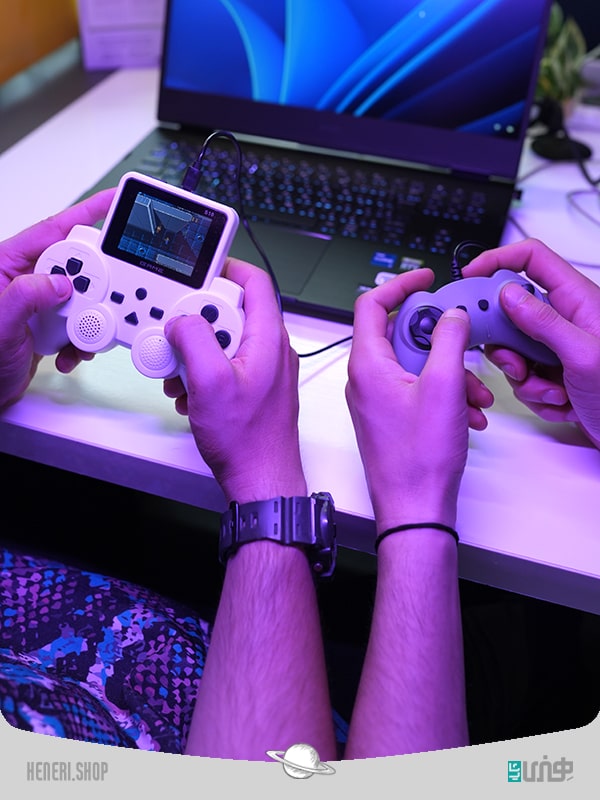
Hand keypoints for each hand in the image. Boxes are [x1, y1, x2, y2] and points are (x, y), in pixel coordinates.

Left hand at [0, 189, 115, 409]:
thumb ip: (26, 296)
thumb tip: (60, 281)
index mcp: (6, 265)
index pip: (52, 231)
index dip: (86, 213)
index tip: (114, 201)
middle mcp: (24, 280)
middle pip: (75, 263)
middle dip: (95, 282)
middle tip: (104, 294)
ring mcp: (39, 303)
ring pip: (82, 296)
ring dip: (90, 318)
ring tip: (82, 333)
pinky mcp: (49, 324)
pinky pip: (80, 322)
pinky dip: (83, 339)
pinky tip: (72, 351)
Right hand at [164, 259, 306, 503]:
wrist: (259, 479)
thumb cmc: (247, 440)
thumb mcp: (210, 382)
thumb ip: (194, 339)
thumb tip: (182, 319)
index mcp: (269, 339)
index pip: (255, 283)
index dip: (226, 270)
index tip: (199, 272)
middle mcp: (271, 351)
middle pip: (231, 312)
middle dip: (198, 322)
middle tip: (181, 340)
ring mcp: (263, 371)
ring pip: (225, 341)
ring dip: (197, 353)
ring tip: (183, 374)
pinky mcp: (254, 389)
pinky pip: (226, 366)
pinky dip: (204, 373)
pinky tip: (191, 392)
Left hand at [345, 269, 492, 532]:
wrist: (414, 507)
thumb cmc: (418, 458)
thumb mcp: (444, 386)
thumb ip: (449, 340)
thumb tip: (451, 315)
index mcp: (367, 364)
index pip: (371, 305)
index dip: (400, 285)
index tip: (425, 279)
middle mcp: (365, 379)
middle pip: (401, 334)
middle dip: (441, 341)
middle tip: (463, 350)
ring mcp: (375, 399)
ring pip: (414, 365)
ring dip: (449, 372)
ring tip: (474, 395)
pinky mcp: (388, 417)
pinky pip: (415, 389)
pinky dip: (443, 393)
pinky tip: (467, 413)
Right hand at [464, 238, 599, 447]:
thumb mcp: (583, 355)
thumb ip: (543, 321)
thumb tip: (507, 295)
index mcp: (578, 300)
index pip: (532, 259)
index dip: (498, 260)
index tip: (471, 277)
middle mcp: (568, 319)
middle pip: (513, 312)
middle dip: (507, 345)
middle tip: (516, 363)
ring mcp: (561, 346)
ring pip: (515, 350)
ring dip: (526, 378)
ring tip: (552, 392)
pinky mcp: (557, 371)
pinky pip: (526, 376)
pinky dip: (537, 394)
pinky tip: (563, 403)